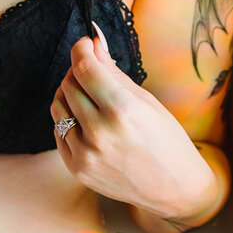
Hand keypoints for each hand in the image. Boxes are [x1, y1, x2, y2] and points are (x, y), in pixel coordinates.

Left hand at [51, 28, 216, 222]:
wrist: (173, 189)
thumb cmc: (166, 141)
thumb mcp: (147, 101)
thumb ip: (114, 72)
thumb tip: (93, 43)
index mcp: (123, 111)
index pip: (85, 68)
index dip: (81, 49)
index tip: (85, 44)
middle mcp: (101, 133)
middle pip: (69, 84)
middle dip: (78, 70)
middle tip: (92, 70)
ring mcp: (86, 154)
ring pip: (58, 106)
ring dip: (69, 93)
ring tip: (89, 95)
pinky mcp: (76, 168)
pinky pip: (59, 131)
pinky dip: (68, 119)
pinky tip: (86, 119)